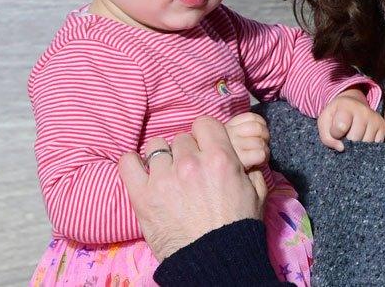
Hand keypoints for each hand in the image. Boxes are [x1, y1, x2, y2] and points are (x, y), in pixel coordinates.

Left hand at [118, 117, 267, 260]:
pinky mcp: (142, 195)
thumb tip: (247, 157)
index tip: (205, 146)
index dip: (206, 134)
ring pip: (156, 147)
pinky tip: (141, 171)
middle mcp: (190, 162)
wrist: (213, 261)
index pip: (204, 123)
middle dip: (186, 151)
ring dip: (162, 158)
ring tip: (168, 175)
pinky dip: (133, 163)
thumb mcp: (256, 193)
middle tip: (190, 170)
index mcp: (220, 158)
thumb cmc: (236, 228)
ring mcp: (164, 178)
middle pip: (181, 137)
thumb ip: (251, 168)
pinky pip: (128, 162)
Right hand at [225, 112, 269, 170]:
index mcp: (228, 127)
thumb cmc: (229, 158)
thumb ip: (241, 128)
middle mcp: (229, 134)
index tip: (259, 134)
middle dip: (265, 136)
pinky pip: (260, 154)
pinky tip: (258, 163)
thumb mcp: (230, 139)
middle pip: (258, 128)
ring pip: (260, 142)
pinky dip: (264, 158)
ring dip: (265, 150)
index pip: (251, 118)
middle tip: (262, 144)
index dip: (261, 124)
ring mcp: (234, 147)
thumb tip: (261, 124)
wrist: (218, 178)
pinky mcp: (240, 160)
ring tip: (260, 155)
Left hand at [317, 88, 384, 151]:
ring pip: (366, 143)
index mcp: (346, 106)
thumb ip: (327, 137)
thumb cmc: (335, 116)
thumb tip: (341, 148)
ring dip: (357, 145)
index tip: (335, 131)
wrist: (351, 105)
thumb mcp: (324, 123)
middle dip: (347, 141)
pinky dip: (367, 145)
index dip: (335, 134)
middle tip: (345, 134)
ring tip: (353, 134)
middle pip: (354, 138)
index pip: (340, 127)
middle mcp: (363, 110)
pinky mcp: (382, 125)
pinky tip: (362, 137)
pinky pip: (375, 144)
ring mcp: (374, 118)